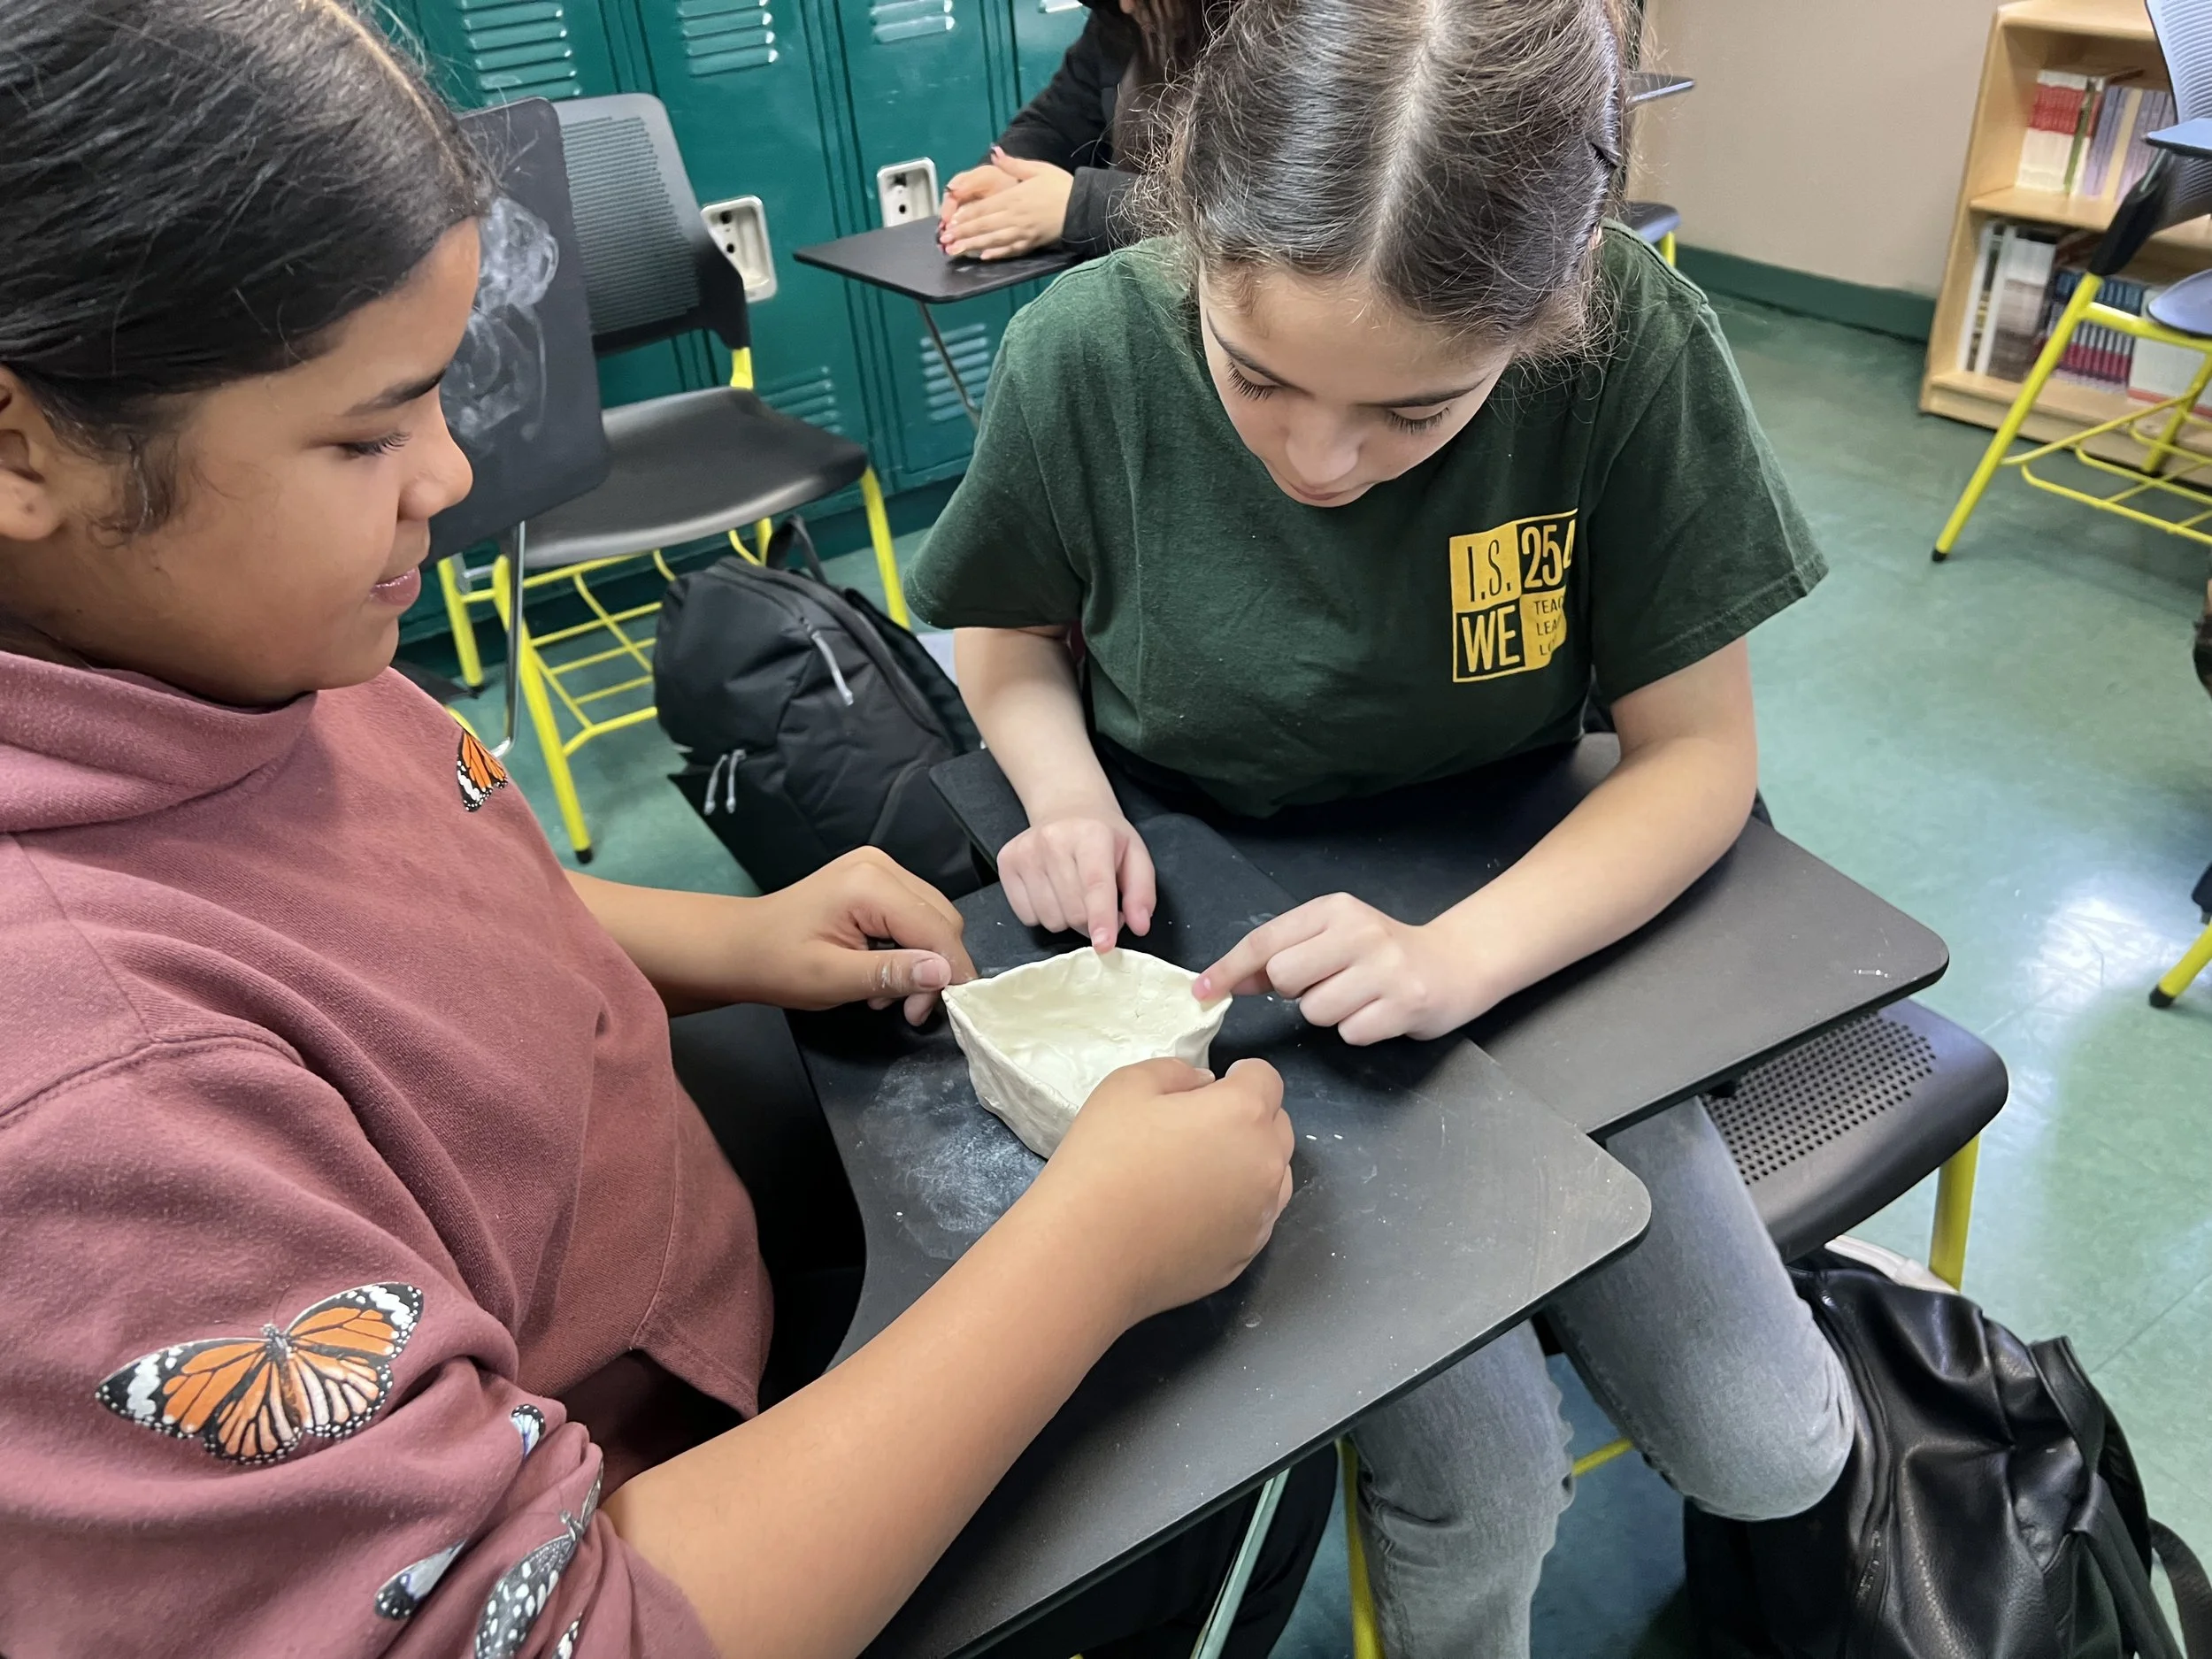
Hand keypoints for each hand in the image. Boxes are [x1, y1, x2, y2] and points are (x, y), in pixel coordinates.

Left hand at [742, 848, 976, 1024]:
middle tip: (910, 1009)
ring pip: (932, 920)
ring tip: (887, 993)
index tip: (940, 1011)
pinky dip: (907, 949)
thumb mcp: (832, 978)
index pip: (936, 928)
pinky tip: (881, 971)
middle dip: (935, 969)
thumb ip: (891, 974)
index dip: (949, 972)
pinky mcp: (875, 880)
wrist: (739, 946)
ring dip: (921, 961)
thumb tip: (944, 974)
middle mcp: (881, 866)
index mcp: (870, 883)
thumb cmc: (776, 963)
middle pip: (940, 920)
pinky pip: (913, 916)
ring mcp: (878, 869)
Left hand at [941, 149, 1073, 259]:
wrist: (1083, 206)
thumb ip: (1013, 164)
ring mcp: (1023, 232)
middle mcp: (1015, 216)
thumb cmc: (1060, 186)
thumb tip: (994, 151)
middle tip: (943, 241)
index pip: (983, 208)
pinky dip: (997, 254)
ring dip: (972, 246)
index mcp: (1014, 197)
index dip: (964, 216)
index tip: (949, 222)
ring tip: (955, 252)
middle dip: (962, 234)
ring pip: (993, 240)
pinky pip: (1011, 250)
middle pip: (983, 226)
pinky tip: (984, 257)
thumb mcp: (1037, 169)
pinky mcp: (1032, 243)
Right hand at [998, 812, 1155, 950]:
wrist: (1066, 807)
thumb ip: (1141, 892)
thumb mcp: (1135, 855)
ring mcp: (1025, 851)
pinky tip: (1052, 892)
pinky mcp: (1006, 862)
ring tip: (1074, 895)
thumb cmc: (1104, 836)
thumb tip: (1140, 926)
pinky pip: (1027, 916)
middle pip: (1073, 911)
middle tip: (1098, 905)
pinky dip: (1044, 915)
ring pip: (1050, 919)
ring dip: (1067, 919)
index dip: (1101, 918)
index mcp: (1091, 834)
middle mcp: (1053, 840)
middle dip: (1090, 921)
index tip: (1104, 945)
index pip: (1095, 884)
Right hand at [1032, 1058, 1294, 1321]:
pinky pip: (1254, 1219)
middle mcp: (1266, 1165)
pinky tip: (1191, 1214)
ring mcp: (1260, 1217)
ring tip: (1199, 1174)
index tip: (1210, 1089)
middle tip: (1199, 1129)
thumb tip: (1204, 1085)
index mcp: (1243, 1114)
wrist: (1088, 1254)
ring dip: (1250, 1165)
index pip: (1266, 1079)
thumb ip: (1176, 1072)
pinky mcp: (1244, 1257)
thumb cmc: (1104, 1160)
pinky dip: (1236, 1208)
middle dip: (1249, 1119)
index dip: (1239, 1075)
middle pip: (1277, 1127)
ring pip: (1273, 1177)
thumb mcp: (1126, 1087)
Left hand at [1195, 894, 1490, 1045]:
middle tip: (1323, 985)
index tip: (1201, 991)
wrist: (1456, 963)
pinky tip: (1377, 1012)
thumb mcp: (1331, 939)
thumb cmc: (1381, 953)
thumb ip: (1280, 957)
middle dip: (1294, 992)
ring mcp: (1385, 968)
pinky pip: (1350, 1033)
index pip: (1266, 939)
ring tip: (1357, 998)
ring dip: (1328, 1014)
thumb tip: (1223, 982)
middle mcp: (1359, 932)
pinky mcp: (1405, 1004)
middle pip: (1285, 975)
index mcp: (1334, 909)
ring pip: (1316, 1011)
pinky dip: (1357, 1030)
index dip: (1228, 968)